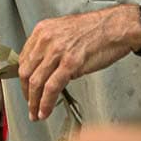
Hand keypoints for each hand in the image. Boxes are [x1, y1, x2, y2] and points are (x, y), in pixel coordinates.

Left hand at [17, 5, 140, 120]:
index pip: (24, 58)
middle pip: (26, 72)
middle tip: (29, 104)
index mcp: (43, 30)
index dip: (23, 77)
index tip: (26, 88)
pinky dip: (46, 103)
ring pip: (36, 82)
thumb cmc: (96, 29)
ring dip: (34, 102)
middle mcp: (47, 39)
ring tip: (35, 113)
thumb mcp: (65, 31)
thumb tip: (46, 68)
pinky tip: (45, 111)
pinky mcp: (70, 63)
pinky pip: (52, 88)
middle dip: (26, 93)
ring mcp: (57, 51)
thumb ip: (51, 47)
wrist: (116, 27)